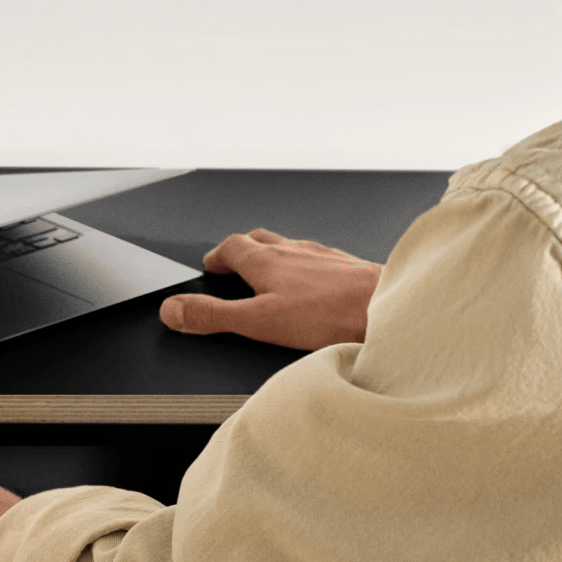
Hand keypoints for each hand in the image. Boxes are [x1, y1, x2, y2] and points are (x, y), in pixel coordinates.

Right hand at [159, 228, 381, 349]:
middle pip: (260, 240)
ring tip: (271, 271)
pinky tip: (316, 284)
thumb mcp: (258, 321)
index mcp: (267, 261)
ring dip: (276, 256)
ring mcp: (324, 256)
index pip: (232, 246)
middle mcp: (294, 251)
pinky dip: (307, 267)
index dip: (218, 256)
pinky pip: (319, 259)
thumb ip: (213, 316)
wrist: (388, 308)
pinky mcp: (348, 266)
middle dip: (244, 250)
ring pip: (291, 247)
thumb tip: (172, 310)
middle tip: (235, 262)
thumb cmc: (331, 314)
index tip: (211, 265)